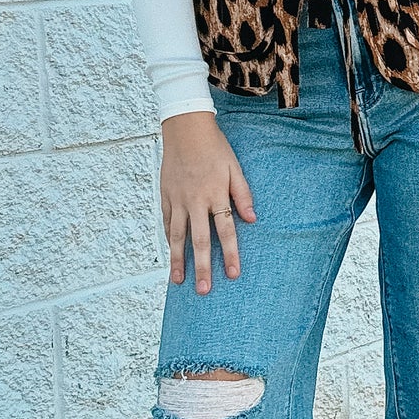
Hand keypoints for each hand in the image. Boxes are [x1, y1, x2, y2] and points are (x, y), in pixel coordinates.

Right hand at [160, 110, 256, 293]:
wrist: (185, 129)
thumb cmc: (214, 148)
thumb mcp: (235, 167)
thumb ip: (243, 194)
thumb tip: (252, 220)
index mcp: (216, 194)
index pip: (225, 230)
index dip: (230, 253)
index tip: (233, 274)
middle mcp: (195, 201)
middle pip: (199, 240)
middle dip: (202, 267)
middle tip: (204, 290)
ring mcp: (177, 200)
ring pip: (176, 236)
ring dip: (178, 260)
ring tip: (179, 281)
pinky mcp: (165, 196)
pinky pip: (166, 222)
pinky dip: (168, 240)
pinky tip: (170, 254)